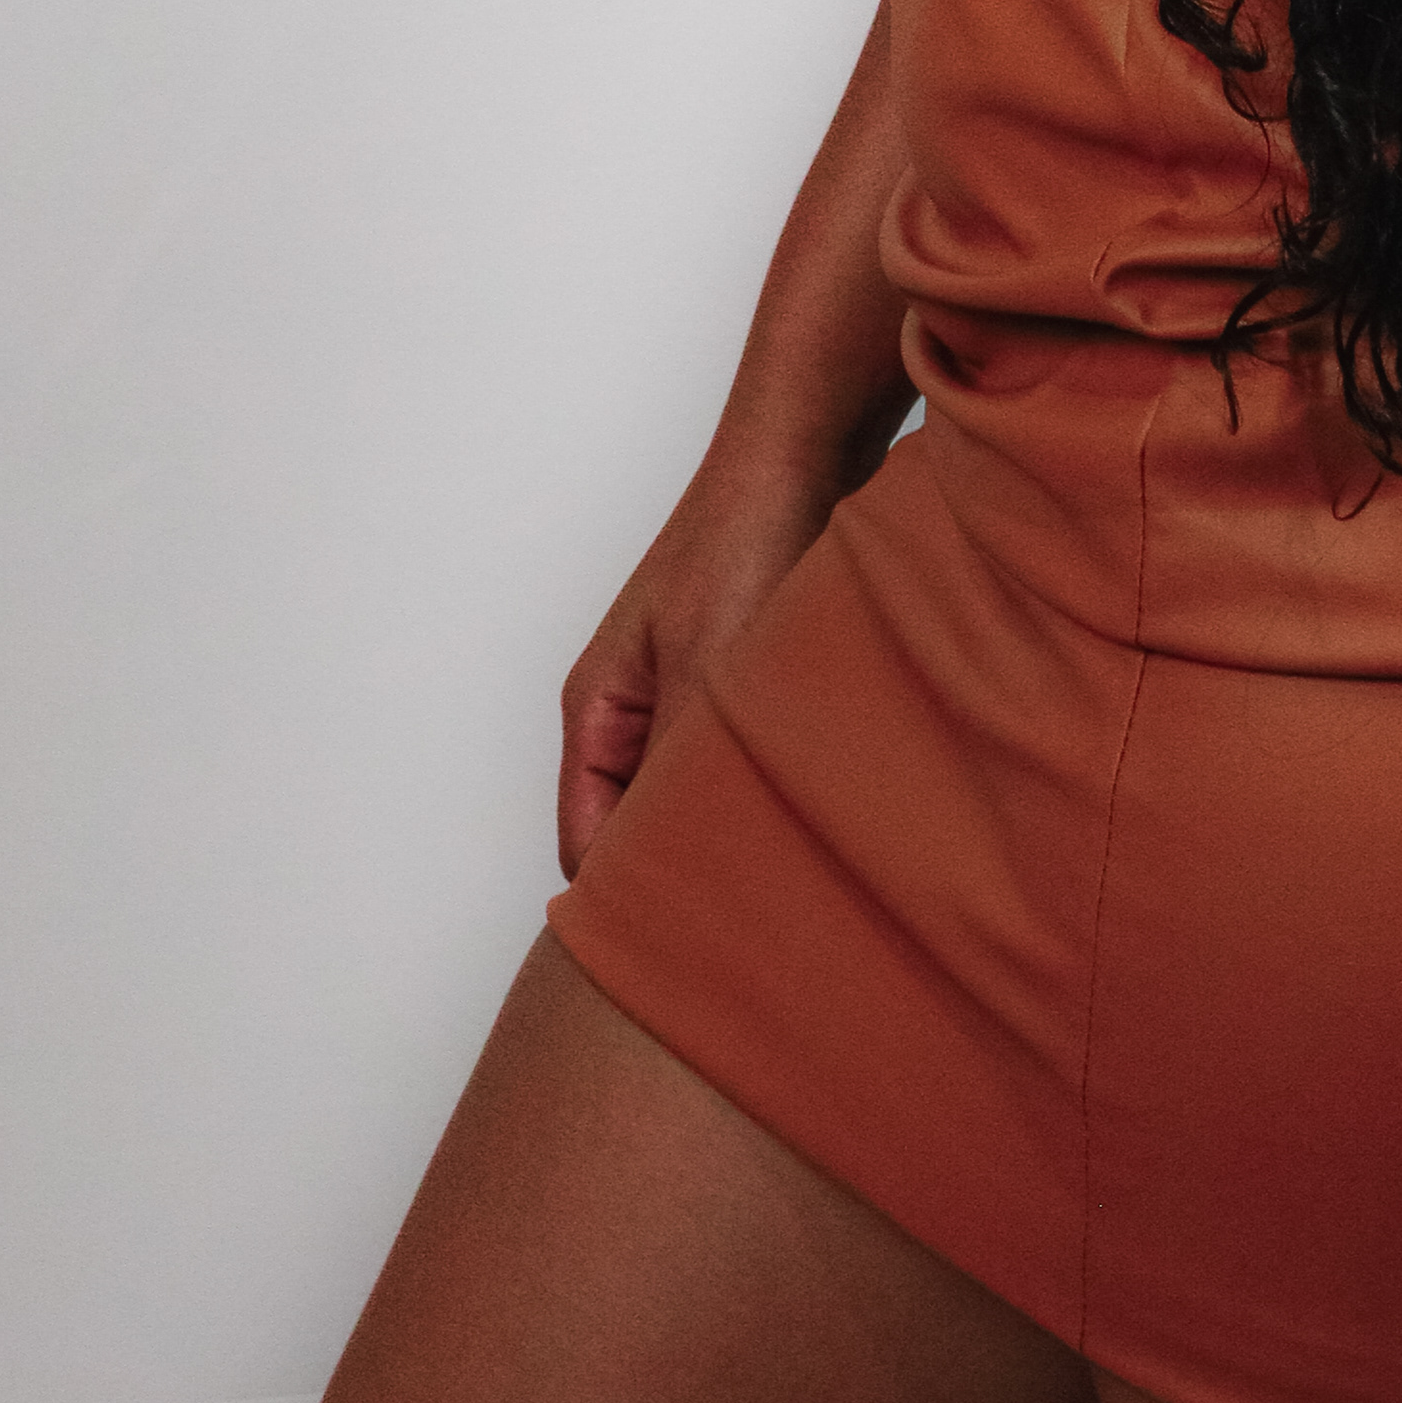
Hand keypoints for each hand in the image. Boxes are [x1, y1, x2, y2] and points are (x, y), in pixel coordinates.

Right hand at [553, 468, 834, 881]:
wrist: (807, 449)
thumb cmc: (744, 539)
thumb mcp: (709, 672)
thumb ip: (683, 773)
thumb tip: (676, 869)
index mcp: (596, 712)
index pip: (586, 848)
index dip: (628, 903)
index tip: (686, 953)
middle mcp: (634, 711)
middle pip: (638, 830)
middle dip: (685, 871)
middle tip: (749, 921)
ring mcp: (687, 696)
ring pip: (695, 798)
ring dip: (732, 826)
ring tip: (787, 865)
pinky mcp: (743, 683)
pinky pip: (740, 762)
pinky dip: (767, 787)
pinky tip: (815, 806)